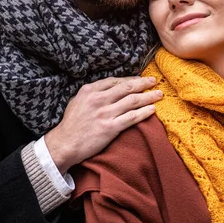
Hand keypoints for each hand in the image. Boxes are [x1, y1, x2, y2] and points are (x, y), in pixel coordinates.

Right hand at [45, 76, 161, 172]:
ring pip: (132, 101)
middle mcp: (99, 99)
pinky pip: (132, 117)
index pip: (114, 81)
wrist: (65, 144)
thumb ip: (91, 94)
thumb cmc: (70, 125)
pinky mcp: (110, 128)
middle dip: (143, 83)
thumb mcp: (76, 101)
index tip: (139, 79)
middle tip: (154, 81)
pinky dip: (144, 112)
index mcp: (89, 90)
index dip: (130, 79)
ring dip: (148, 96)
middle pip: (127, 88)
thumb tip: (104, 90)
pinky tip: (152, 109)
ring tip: (159, 95)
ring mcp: (105, 113)